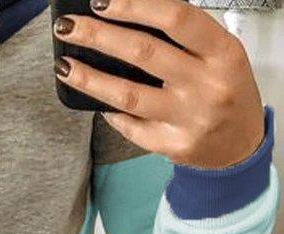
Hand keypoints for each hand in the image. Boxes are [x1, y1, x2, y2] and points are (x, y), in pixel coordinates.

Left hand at [53, 0, 264, 168]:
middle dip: (97, 36)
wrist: (241, 147)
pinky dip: (111, 114)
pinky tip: (98, 104)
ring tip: (66, 67)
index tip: (101, 2)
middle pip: (143, 53)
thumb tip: (126, 22)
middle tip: (68, 29)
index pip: (174, 18)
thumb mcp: (219, 56)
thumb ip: (182, 40)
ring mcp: (190, 119)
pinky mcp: (174, 146)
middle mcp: (207, 86)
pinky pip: (133, 128)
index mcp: (222, 53)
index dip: (133, 6)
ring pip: (129, 95)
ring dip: (90, 79)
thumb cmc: (227, 93)